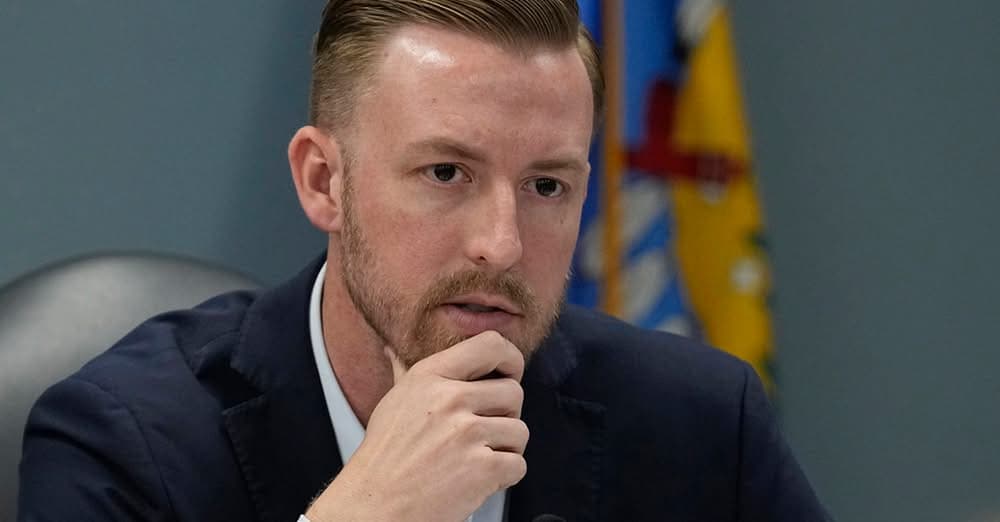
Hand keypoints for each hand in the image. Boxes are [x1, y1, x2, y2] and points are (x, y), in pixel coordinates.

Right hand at [305, 330, 528, 521]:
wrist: (375, 506)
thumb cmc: (384, 458)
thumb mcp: (393, 403)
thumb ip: (403, 373)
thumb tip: (394, 349)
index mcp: (430, 376)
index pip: (491, 345)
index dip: (511, 360)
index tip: (509, 375)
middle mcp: (450, 399)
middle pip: (514, 392)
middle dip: (506, 416)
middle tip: (482, 433)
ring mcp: (467, 434)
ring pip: (520, 431)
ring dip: (506, 449)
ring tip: (475, 458)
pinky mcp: (482, 468)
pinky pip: (518, 464)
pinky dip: (504, 477)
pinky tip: (477, 479)